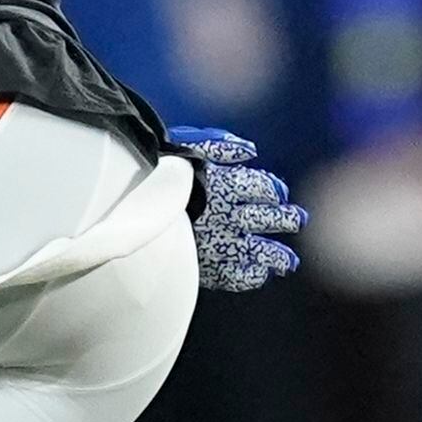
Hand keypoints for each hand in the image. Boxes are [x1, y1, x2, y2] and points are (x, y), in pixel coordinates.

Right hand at [168, 125, 305, 292]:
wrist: (124, 203)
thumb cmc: (153, 171)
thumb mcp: (187, 145)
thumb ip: (221, 145)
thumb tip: (250, 151)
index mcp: (224, 184)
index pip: (262, 188)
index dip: (272, 190)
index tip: (279, 194)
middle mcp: (226, 214)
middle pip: (266, 218)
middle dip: (285, 219)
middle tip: (297, 220)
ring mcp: (217, 242)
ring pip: (259, 251)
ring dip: (276, 256)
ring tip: (288, 263)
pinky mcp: (206, 267)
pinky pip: (236, 277)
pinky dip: (250, 276)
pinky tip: (259, 274)